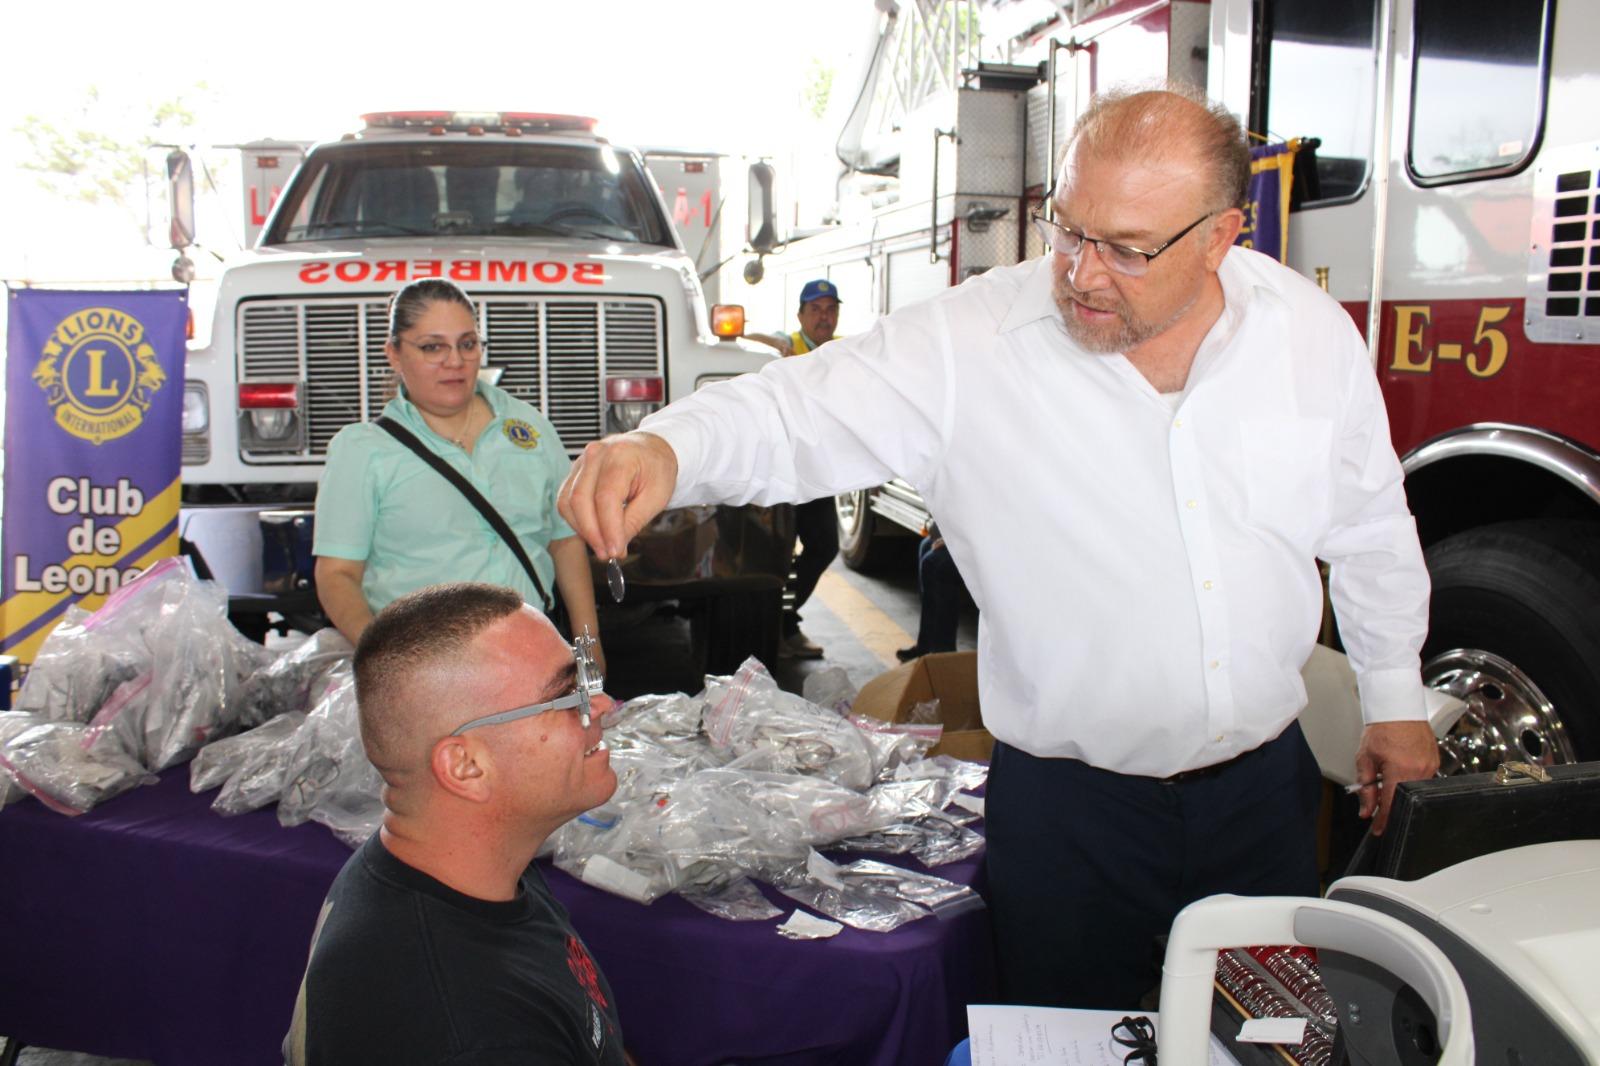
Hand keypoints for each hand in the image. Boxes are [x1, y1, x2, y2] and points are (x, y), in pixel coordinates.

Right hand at [557, 432, 677, 559]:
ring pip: (568, 502)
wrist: (650, 450)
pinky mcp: (574, 472)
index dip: (608, 529)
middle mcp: (595, 455)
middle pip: (580, 500)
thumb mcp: (657, 496)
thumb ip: (634, 521)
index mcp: (621, 456)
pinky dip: (576, 521)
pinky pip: (566, 501)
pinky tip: (593, 532)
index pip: (606, 498)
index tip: (616, 551)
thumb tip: (616, 547)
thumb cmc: (656, 469)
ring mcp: (581, 462)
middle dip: (593, 534)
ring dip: (582, 530)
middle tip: (608, 554)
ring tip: (602, 545)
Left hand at [1352, 720, 1439, 835]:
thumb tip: (1366, 810)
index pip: (1392, 805)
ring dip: (1400, 792)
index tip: (1379, 830)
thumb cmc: (1382, 729)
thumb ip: (1366, 787)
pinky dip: (1409, 782)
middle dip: (1391, 806)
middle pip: (1405, 800)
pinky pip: (1422, 780)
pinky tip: (1399, 773)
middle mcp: (1420, 771)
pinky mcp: (1435, 762)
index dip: (1384, 821)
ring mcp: (1431, 766)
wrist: (1398, 708)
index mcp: (1401, 770)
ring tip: (1387, 781)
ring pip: (1414, 791)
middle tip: (1377, 806)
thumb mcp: (1365, 758)